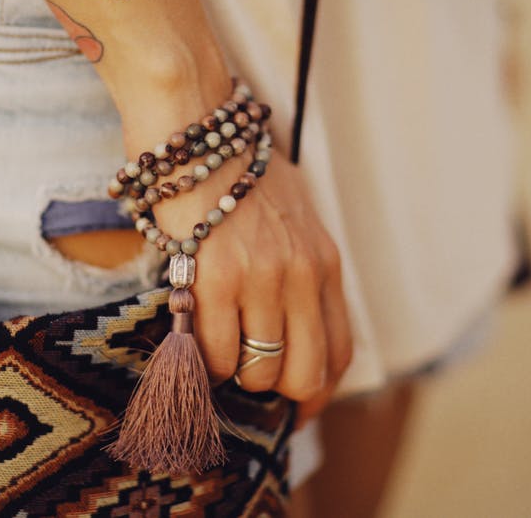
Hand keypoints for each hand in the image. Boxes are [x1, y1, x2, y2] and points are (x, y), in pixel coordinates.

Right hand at [151, 147, 352, 424]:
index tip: (295, 407)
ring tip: (213, 351)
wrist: (194, 121)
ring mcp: (261, 278)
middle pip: (306, 376)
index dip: (317, 393)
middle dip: (277, 397)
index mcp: (326, 261)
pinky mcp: (214, 278)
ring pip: (257, 371)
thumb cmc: (233, 167)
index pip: (340, 353)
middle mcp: (302, 274)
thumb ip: (298, 267)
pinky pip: (214, 355)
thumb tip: (286, 324)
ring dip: (233, 375)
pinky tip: (190, 340)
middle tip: (249, 393)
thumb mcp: (291, 216)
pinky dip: (202, 363)